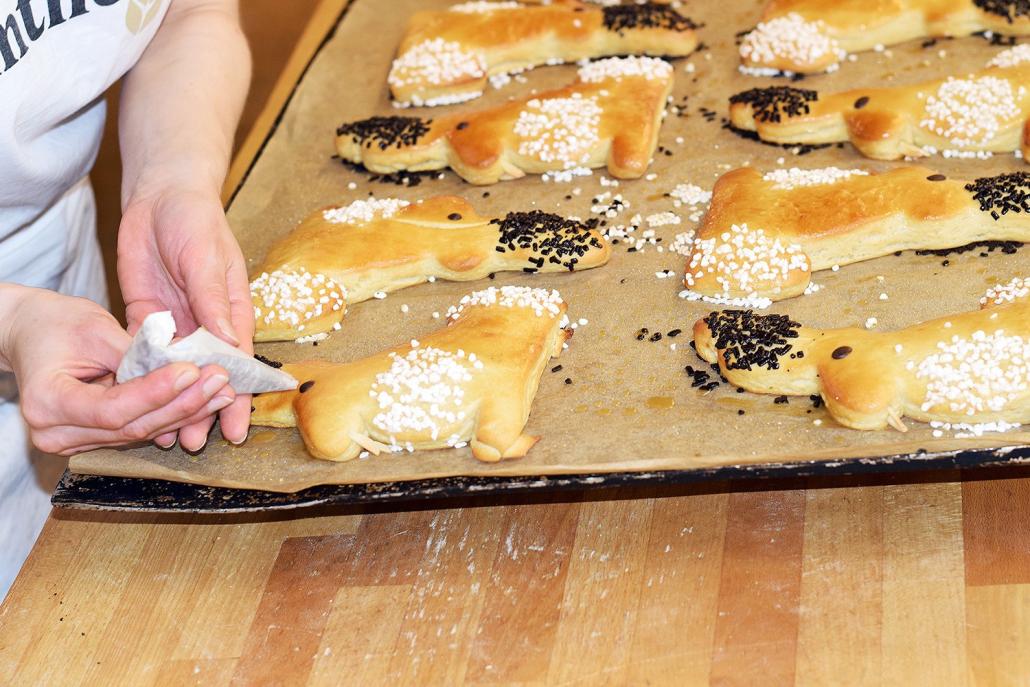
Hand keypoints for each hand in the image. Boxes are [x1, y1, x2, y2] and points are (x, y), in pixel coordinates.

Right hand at [0, 287, 233, 455]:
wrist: (29, 333)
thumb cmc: (55, 323)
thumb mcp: (94, 328)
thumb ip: (135, 354)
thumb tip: (181, 365)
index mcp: (47, 403)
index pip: (112, 408)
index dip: (155, 393)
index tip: (191, 372)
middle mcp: (56, 433)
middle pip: (131, 426)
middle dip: (182, 404)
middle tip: (220, 381)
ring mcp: (74, 441)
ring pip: (140, 432)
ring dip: (186, 411)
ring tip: (222, 390)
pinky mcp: (94, 438)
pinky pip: (138, 428)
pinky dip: (172, 413)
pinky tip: (205, 399)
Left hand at [118, 187, 253, 449]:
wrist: (160, 197)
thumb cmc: (198, 223)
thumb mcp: (209, 262)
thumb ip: (214, 304)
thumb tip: (229, 345)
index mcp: (231, 314)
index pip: (237, 365)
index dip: (238, 398)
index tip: (237, 429)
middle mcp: (206, 326)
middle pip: (206, 378)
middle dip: (204, 411)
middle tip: (198, 443)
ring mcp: (176, 325)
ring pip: (175, 374)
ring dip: (174, 402)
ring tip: (169, 437)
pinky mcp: (146, 319)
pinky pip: (144, 355)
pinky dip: (144, 379)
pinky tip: (140, 401)